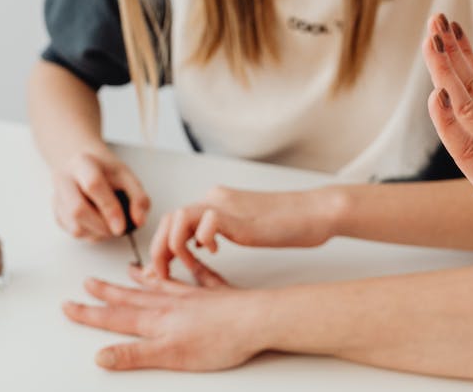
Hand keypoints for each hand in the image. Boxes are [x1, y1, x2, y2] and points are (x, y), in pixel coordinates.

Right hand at [51, 150, 149, 239]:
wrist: (84, 166)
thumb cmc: (106, 172)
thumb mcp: (128, 177)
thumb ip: (138, 198)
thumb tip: (139, 221)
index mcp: (83, 163)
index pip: (93, 185)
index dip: (109, 209)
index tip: (122, 226)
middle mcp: (64, 179)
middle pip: (78, 210)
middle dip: (102, 226)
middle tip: (118, 229)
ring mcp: (57, 197)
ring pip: (74, 226)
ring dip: (97, 233)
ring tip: (110, 225)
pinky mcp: (57, 213)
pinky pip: (73, 232)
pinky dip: (91, 234)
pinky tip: (99, 224)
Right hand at [62, 259, 267, 370]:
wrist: (256, 320)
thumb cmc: (218, 339)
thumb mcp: (169, 355)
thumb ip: (134, 354)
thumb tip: (101, 356)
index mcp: (158, 320)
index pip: (116, 318)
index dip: (90, 314)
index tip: (69, 306)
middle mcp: (171, 304)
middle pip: (132, 298)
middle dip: (108, 292)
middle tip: (88, 282)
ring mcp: (193, 296)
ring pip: (161, 284)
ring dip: (142, 278)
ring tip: (128, 270)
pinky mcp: (217, 294)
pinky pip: (199, 276)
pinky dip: (190, 268)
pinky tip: (188, 260)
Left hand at [149, 186, 340, 278]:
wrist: (313, 212)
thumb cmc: (283, 223)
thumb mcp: (241, 228)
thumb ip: (217, 231)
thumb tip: (196, 245)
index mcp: (214, 201)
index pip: (174, 219)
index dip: (162, 244)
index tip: (162, 268)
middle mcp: (215, 198)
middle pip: (170, 218)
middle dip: (159, 249)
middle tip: (161, 274)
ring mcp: (225, 205)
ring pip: (180, 218)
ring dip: (175, 246)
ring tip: (185, 265)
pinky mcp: (238, 216)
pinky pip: (206, 223)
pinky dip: (202, 240)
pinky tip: (216, 252)